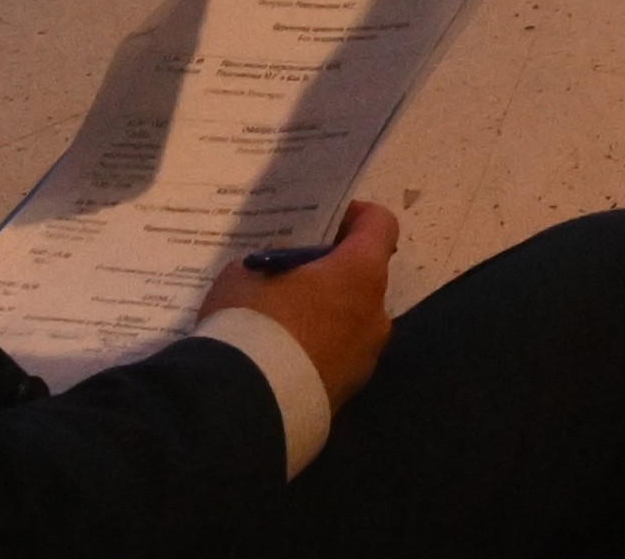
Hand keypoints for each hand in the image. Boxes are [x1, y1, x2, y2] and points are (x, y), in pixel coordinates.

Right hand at [218, 202, 398, 408]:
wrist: (244, 407)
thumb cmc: (252, 323)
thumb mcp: (247, 273)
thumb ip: (272, 264)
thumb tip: (281, 271)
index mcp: (361, 274)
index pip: (380, 225)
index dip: (354, 217)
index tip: (323, 223)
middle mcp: (375, 315)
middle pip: (364, 278)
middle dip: (332, 273)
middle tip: (291, 275)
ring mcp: (365, 359)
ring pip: (351, 322)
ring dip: (325, 315)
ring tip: (279, 321)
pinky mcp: (347, 394)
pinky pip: (336, 358)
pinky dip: (316, 352)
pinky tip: (278, 357)